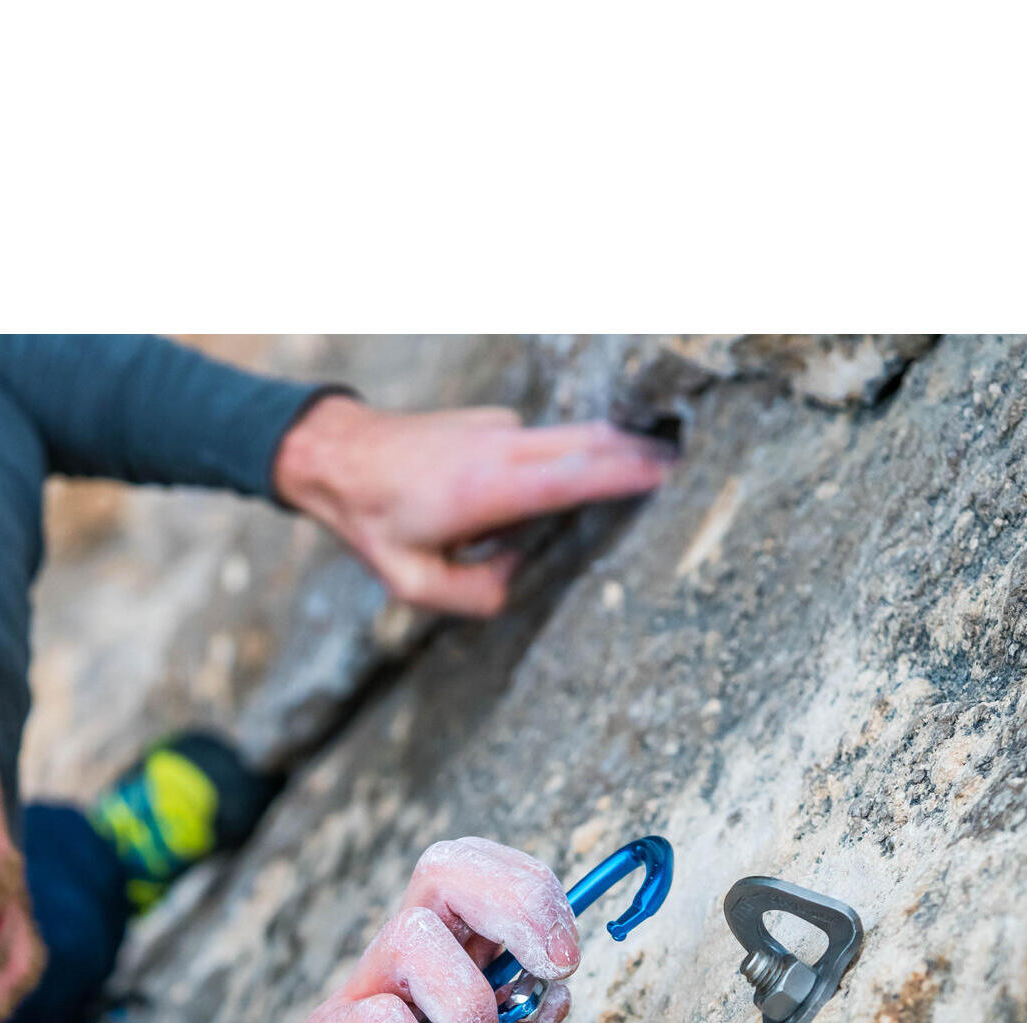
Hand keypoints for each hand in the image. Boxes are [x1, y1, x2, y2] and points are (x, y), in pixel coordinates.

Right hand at [204, 837, 580, 1022]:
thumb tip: (557, 995)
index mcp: (441, 962)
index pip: (478, 875)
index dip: (532, 889)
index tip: (566, 955)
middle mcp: (399, 963)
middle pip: (446, 870)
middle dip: (517, 902)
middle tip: (554, 964)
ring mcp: (359, 995)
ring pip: (415, 938)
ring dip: (469, 1003)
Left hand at [273, 394, 673, 617]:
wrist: (336, 456)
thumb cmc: (373, 522)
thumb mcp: (412, 583)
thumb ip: (476, 593)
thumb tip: (520, 572)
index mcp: (487, 489)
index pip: (574, 475)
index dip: (626, 472)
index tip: (671, 473)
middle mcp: (501, 449)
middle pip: (590, 442)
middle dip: (642, 452)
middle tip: (691, 464)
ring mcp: (500, 430)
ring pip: (575, 434)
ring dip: (617, 447)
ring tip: (662, 462)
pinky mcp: (495, 425)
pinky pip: (548, 442)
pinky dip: (578, 452)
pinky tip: (597, 467)